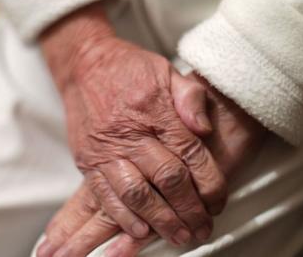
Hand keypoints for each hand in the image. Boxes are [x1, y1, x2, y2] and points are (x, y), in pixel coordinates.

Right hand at [41, 4, 225, 244]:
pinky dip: (123, 217)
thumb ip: (191, 98)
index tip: (218, 201)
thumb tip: (206, 130)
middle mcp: (131, 133)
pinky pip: (105, 195)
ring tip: (178, 237)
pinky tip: (141, 231)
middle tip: (202, 229)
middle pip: (167, 179)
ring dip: (161, 220)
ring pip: (137, 194)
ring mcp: (106, 149)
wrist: (84, 65)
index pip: (191, 154)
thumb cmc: (129, 69)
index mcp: (156, 110)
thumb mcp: (167, 71)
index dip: (210, 183)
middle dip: (189, 210)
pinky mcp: (87, 160)